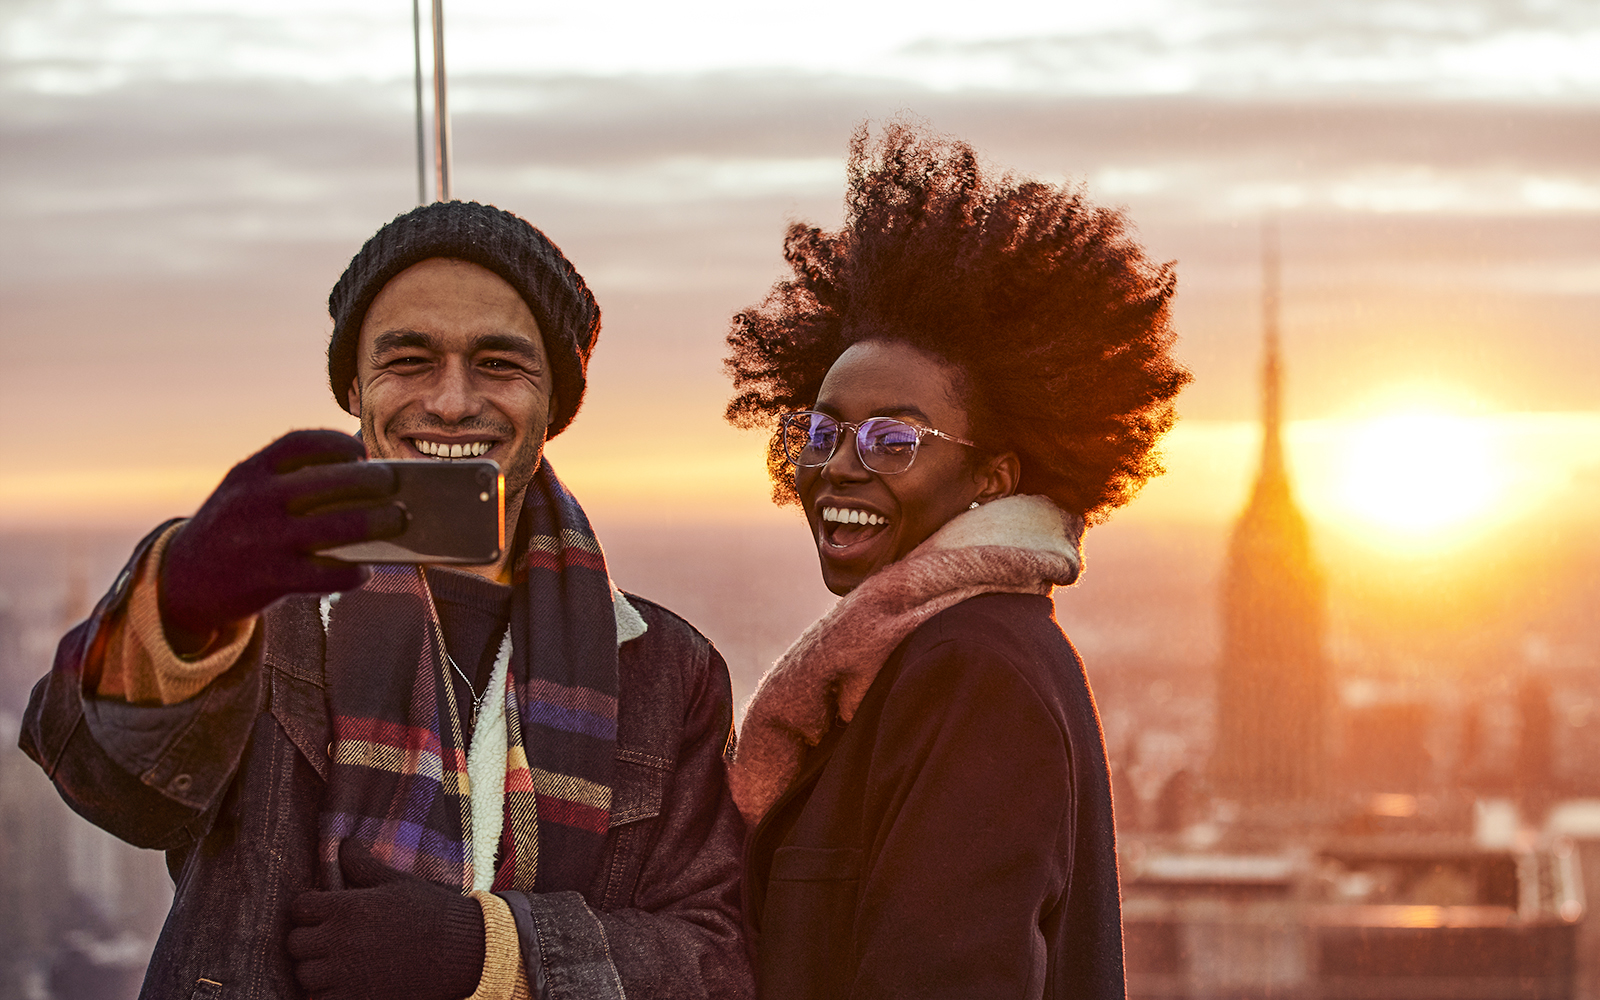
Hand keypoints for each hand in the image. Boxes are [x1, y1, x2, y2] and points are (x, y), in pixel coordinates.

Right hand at [158, 430, 403, 650]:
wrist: (183, 581)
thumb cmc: (235, 528)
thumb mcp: (246, 490)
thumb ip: (287, 477)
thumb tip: (359, 469)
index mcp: (250, 473)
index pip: (299, 443)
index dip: (336, 442)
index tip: (361, 451)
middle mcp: (256, 501)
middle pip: (330, 482)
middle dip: (373, 482)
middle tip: (395, 486)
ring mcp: (264, 540)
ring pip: (337, 527)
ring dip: (378, 523)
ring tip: (398, 521)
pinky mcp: (271, 579)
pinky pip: (327, 574)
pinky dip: (354, 573)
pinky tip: (365, 570)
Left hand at [288, 840, 485, 999]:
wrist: (462, 950)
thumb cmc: (431, 911)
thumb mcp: (397, 882)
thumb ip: (364, 865)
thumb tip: (344, 844)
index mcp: (348, 907)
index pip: (299, 908)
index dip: (308, 908)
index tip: (322, 912)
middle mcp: (340, 941)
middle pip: (295, 943)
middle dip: (308, 939)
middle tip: (328, 938)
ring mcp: (346, 974)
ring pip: (304, 974)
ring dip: (315, 969)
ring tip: (337, 962)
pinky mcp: (356, 999)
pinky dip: (327, 993)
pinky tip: (346, 983)